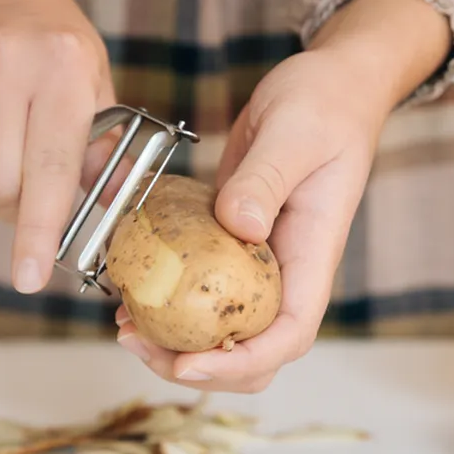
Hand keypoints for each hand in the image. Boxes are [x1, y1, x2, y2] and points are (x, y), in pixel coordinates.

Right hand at [0, 0, 114, 292]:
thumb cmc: (53, 50)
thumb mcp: (93, 86)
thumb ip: (101, 152)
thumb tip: (110, 215)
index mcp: (62, 69)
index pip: (48, 171)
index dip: (37, 232)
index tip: (29, 278)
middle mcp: (3, 64)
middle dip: (13, 212)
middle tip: (27, 197)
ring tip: (0, 161)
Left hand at [114, 48, 389, 392]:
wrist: (329, 86)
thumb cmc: (324, 106)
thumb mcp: (295, 135)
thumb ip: (266, 180)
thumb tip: (237, 227)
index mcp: (312, 257)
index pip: (288, 336)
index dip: (240, 363)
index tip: (188, 362)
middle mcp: (287, 273)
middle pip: (253, 354)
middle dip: (196, 367)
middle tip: (137, 341)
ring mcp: (257, 265)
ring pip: (223, 333)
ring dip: (174, 344)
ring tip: (124, 328)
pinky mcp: (229, 246)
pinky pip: (201, 295)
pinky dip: (167, 305)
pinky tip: (129, 292)